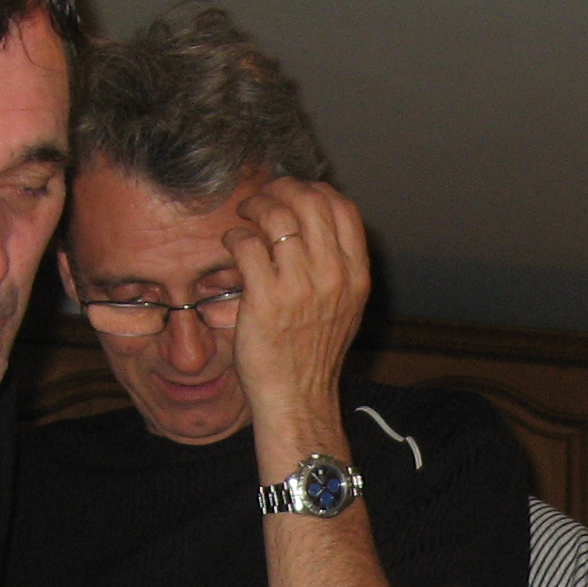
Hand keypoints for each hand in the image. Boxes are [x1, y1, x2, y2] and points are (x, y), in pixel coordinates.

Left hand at [223, 178, 368, 436]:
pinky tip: (233, 246)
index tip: (293, 194)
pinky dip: (235, 237)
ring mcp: (299, 287)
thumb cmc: (314, 353)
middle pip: (310, 201)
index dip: (314, 190)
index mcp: (355, 275)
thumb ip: (337, 264)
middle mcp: (332, 276)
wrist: (298, 397)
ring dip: (255, 207)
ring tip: (245, 217)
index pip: (343, 208)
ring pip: (276, 216)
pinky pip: (246, 245)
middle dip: (281, 189)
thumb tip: (315, 221)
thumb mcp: (345, 306)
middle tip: (263, 199)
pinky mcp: (265, 299)